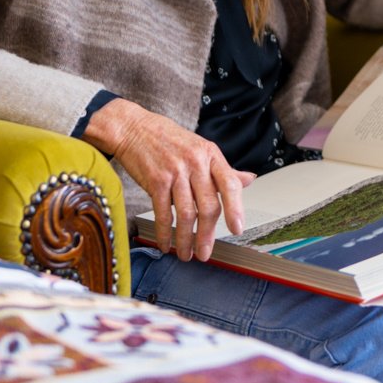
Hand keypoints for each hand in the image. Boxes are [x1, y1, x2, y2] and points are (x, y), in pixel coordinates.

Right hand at [85, 99, 254, 261]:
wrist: (133, 128)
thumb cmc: (169, 140)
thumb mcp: (201, 148)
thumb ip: (225, 169)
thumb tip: (249, 180)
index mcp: (211, 155)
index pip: (229, 184)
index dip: (235, 209)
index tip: (237, 229)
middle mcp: (195, 162)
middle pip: (208, 206)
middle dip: (207, 235)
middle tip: (205, 253)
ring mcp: (175, 171)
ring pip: (186, 214)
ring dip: (186, 239)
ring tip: (186, 254)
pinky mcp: (155, 180)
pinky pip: (163, 213)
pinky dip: (165, 232)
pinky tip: (166, 243)